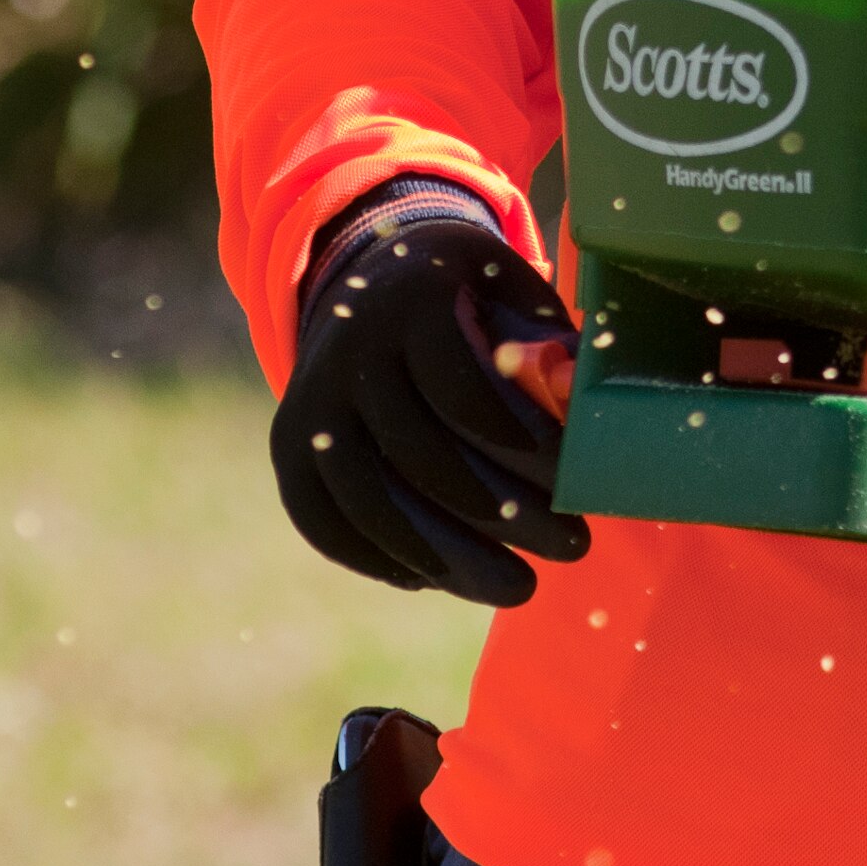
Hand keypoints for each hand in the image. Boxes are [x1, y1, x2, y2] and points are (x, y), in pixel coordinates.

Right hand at [272, 192, 595, 606]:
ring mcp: (308, 399)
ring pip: (369, 499)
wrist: (367, 278)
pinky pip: (320, 518)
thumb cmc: (466, 296)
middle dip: (504, 515)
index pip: (463, 391)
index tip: (576, 488)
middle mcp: (348, 350)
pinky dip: (377, 559)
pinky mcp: (286, 444)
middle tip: (573, 548)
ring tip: (517, 587)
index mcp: (411, 301)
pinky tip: (436, 581)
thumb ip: (546, 344)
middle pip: (421, 455)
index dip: (524, 449)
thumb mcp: (509, 291)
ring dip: (447, 558)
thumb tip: (580, 409)